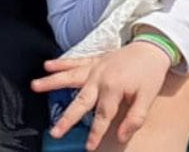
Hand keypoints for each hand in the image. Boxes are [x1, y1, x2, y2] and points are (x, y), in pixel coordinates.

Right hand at [33, 40, 171, 149]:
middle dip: (67, 118)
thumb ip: (135, 118)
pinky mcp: (95, 60)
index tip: (88, 147)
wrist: (153, 47)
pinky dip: (61, 63)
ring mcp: (95, 68)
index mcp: (113, 88)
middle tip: (54, 132)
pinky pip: (75, 62)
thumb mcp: (148, 97)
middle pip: (81, 101)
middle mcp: (100, 78)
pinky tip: (47, 65)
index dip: (96, 133)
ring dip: (52, 81)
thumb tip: (122, 136)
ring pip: (71, 76)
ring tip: (35, 85)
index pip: (102, 116)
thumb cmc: (151, 74)